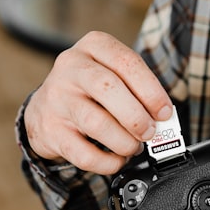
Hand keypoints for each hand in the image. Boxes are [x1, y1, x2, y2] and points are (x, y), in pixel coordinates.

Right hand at [23, 31, 173, 174]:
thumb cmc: (89, 91)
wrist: (44, 109)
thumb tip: (162, 120)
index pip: (126, 62)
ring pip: (96, 123)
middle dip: (136, 116)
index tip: (165, 112)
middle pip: (108, 88)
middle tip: (150, 132)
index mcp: (92, 47)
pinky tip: (116, 159)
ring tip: (132, 147)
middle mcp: (70, 68)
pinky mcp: (50, 130)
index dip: (151, 90)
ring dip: (124, 141)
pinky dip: (108, 162)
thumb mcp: (111, 74)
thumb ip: (136, 90)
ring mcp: (57, 99)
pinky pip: (84, 153)